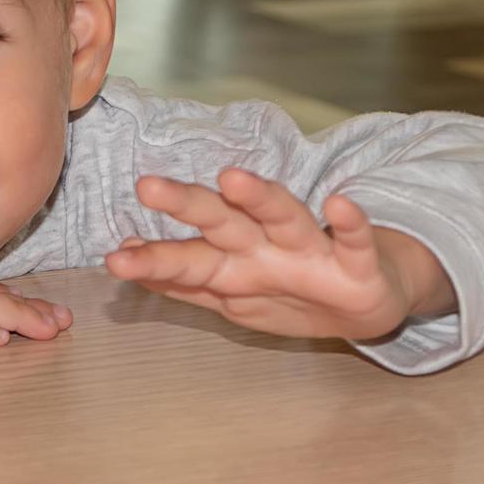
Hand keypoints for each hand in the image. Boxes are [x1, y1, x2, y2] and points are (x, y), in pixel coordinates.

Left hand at [104, 169, 453, 340]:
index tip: (114, 257)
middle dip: (187, 205)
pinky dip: (350, 224)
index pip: (187, 255)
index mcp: (234, 261)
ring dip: (261, 198)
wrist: (368, 305)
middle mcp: (266, 248)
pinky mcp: (359, 263)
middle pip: (223, 221)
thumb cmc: (290, 293)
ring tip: (233, 179)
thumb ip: (182, 278)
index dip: (153, 258)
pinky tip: (339, 205)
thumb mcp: (232, 296)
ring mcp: (312, 252)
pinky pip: (356, 241)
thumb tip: (126, 251)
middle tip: (148, 186)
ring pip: (283, 218)